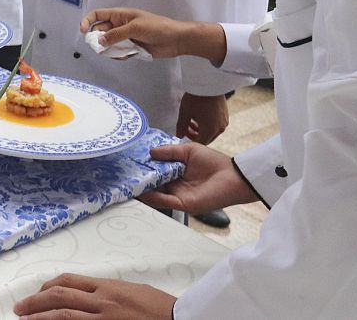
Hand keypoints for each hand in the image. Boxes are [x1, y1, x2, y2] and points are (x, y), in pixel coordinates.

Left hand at [12, 273, 174, 319]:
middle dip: (35, 303)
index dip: (46, 288)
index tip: (36, 294)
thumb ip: (109, 292)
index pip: (68, 282)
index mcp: (108, 288)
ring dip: (40, 319)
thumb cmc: (163, 309)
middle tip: (19, 310)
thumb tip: (89, 296)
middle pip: (59, 298)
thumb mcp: (133, 291)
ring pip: (63, 316)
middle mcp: (103, 302)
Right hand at [79, 8, 225, 64]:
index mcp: (120, 15)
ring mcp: (125, 37)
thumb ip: (116, 35)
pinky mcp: (131, 48)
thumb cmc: (157, 27)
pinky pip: (118, 52)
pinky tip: (129, 55)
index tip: (83, 32)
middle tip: (101, 48)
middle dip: (98, 40)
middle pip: (100, 32)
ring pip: (108, 44)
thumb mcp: (135, 28)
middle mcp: (120, 25)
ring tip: (120, 52)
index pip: (98, 15)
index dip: (88, 21)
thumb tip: (98, 41)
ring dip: (109, 50)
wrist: (176, 40)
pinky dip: (119, 55)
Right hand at [138, 142, 257, 213]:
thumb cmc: (214, 162)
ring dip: (142, 190)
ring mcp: (178, 195)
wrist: (234, 176)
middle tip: (123, 174)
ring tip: (127, 183)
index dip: (144, 168)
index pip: (156, 172)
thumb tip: (150, 152)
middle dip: (139, 180)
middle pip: (153, 184)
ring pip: (156, 194)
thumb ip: (169, 152)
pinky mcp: (184, 204)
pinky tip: (141, 192)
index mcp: (176, 173)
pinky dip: (153, 198)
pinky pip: (165, 201)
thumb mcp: (188, 150)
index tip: (130, 163)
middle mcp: (175, 185)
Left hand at [176, 92, 228, 143]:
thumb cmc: (197, 97)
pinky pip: (216, 125)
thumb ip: (181, 126)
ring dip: (201, 129)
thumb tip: (179, 136)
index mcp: (210, 130)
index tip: (183, 136)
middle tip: (185, 128)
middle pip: (206, 138)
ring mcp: (224, 122)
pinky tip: (200, 116)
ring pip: (211, 132)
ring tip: (191, 121)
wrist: (210, 82)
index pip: (200, 143)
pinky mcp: (225, 116)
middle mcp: (219, 128)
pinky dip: (208, 124)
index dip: (190, 141)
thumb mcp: (185, 112)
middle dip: (195, 135)